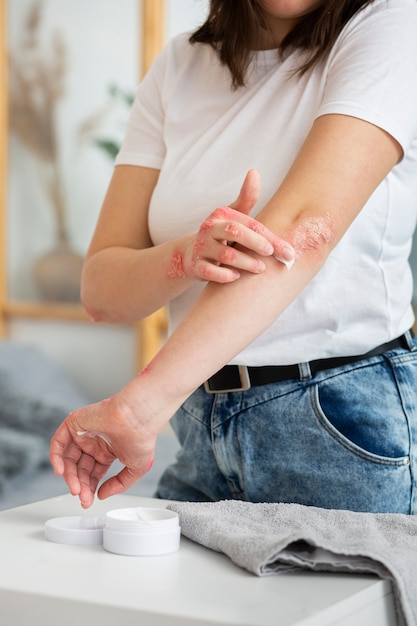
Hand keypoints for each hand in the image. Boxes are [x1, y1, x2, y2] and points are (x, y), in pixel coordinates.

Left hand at [50, 394, 156, 508]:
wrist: (138, 418)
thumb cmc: (142, 438)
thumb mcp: (136, 469)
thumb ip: (119, 485)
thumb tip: (101, 495)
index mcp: (108, 450)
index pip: (92, 472)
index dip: (89, 487)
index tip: (88, 500)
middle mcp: (94, 442)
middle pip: (79, 468)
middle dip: (81, 485)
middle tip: (83, 498)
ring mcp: (84, 433)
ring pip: (68, 458)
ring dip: (69, 476)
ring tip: (75, 489)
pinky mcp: (74, 423)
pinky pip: (58, 442)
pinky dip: (56, 458)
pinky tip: (61, 472)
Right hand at [183, 170, 293, 282]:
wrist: (192, 254)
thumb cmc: (221, 234)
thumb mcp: (232, 215)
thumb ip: (247, 198)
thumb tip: (254, 172)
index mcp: (221, 215)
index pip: (249, 224)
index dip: (269, 237)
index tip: (286, 251)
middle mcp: (209, 229)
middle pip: (234, 232)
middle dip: (256, 243)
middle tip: (271, 253)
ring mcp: (201, 248)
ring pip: (224, 255)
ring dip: (245, 262)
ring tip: (260, 268)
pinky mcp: (195, 266)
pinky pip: (208, 271)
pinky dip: (223, 275)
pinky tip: (236, 277)